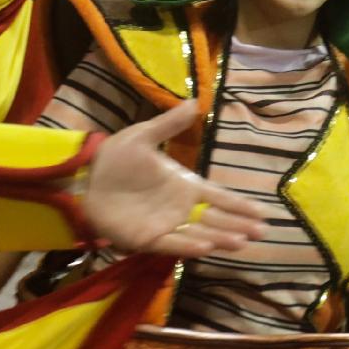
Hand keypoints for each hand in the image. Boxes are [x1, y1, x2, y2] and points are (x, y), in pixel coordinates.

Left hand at [83, 101, 271, 256]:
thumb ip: (169, 124)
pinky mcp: (147, 238)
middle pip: (216, 219)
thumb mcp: (143, 136)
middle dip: (239, 225)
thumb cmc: (115, 158)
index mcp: (182, 184)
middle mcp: (179, 208)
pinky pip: (173, 244)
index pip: (218, 197)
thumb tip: (195, 102)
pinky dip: (190, 246)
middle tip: (263, 232)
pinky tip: (208, 246)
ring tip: (242, 241)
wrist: (84, 177)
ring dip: (221, 237)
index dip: (239, 205)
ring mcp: (165, 224)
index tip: (263, 213)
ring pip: (200, 233)